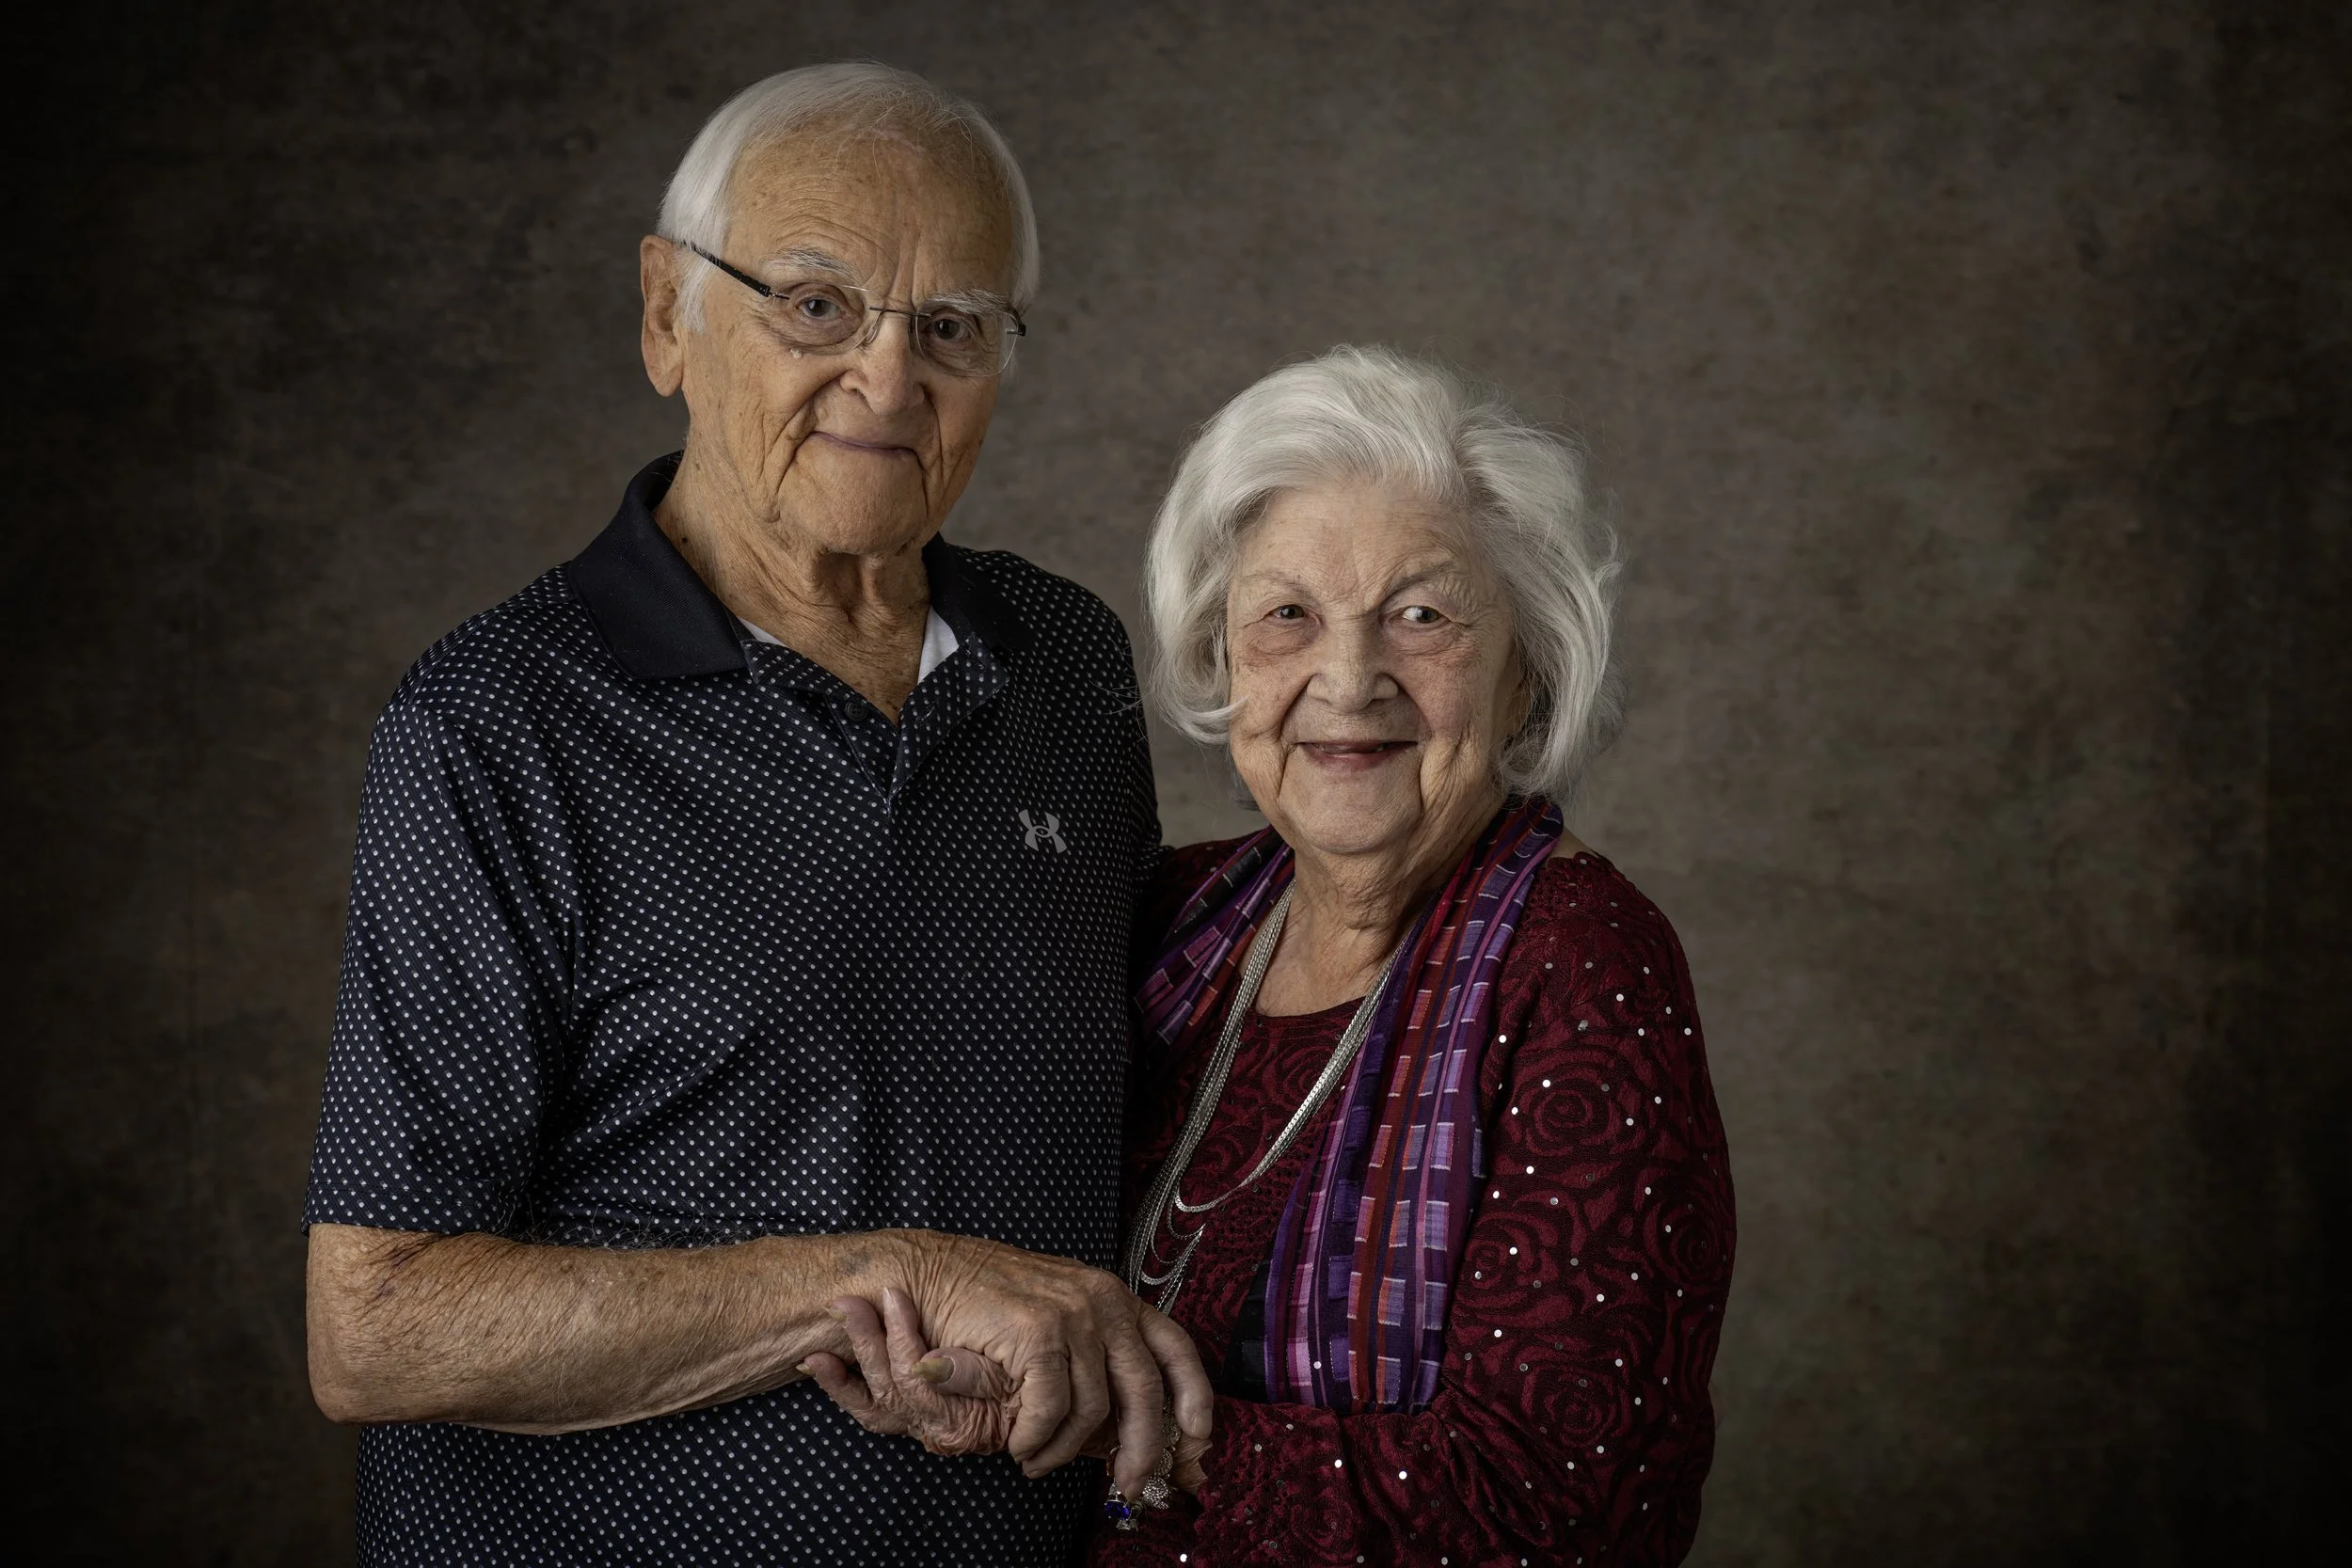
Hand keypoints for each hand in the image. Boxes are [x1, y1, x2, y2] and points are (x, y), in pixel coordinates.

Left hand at [801, 1289, 1014, 1456]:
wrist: (1038, 1421)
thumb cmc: (1033, 1387)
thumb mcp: (1013, 1377)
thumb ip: (973, 1373)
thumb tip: (926, 1362)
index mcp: (958, 1419)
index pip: (917, 1377)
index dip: (902, 1336)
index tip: (894, 1295)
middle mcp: (931, 1428)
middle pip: (888, 1387)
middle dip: (865, 1341)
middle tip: (846, 1302)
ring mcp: (916, 1426)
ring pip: (872, 1402)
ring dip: (844, 1368)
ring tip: (825, 1329)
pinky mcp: (906, 1420)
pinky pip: (868, 1412)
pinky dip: (841, 1388)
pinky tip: (817, 1365)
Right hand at [891, 1232, 1212, 1497]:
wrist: (930, 1275)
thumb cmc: (989, 1306)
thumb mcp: (1058, 1323)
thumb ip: (1095, 1365)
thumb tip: (1127, 1433)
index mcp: (1115, 1299)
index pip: (1176, 1347)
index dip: (1195, 1396)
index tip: (1198, 1436)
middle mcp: (1103, 1302)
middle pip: (1145, 1390)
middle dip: (1143, 1448)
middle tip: (1128, 1485)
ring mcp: (1072, 1314)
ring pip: (1093, 1409)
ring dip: (1065, 1450)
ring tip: (1038, 1460)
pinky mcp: (1038, 1332)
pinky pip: (1050, 1410)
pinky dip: (1035, 1439)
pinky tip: (1020, 1445)